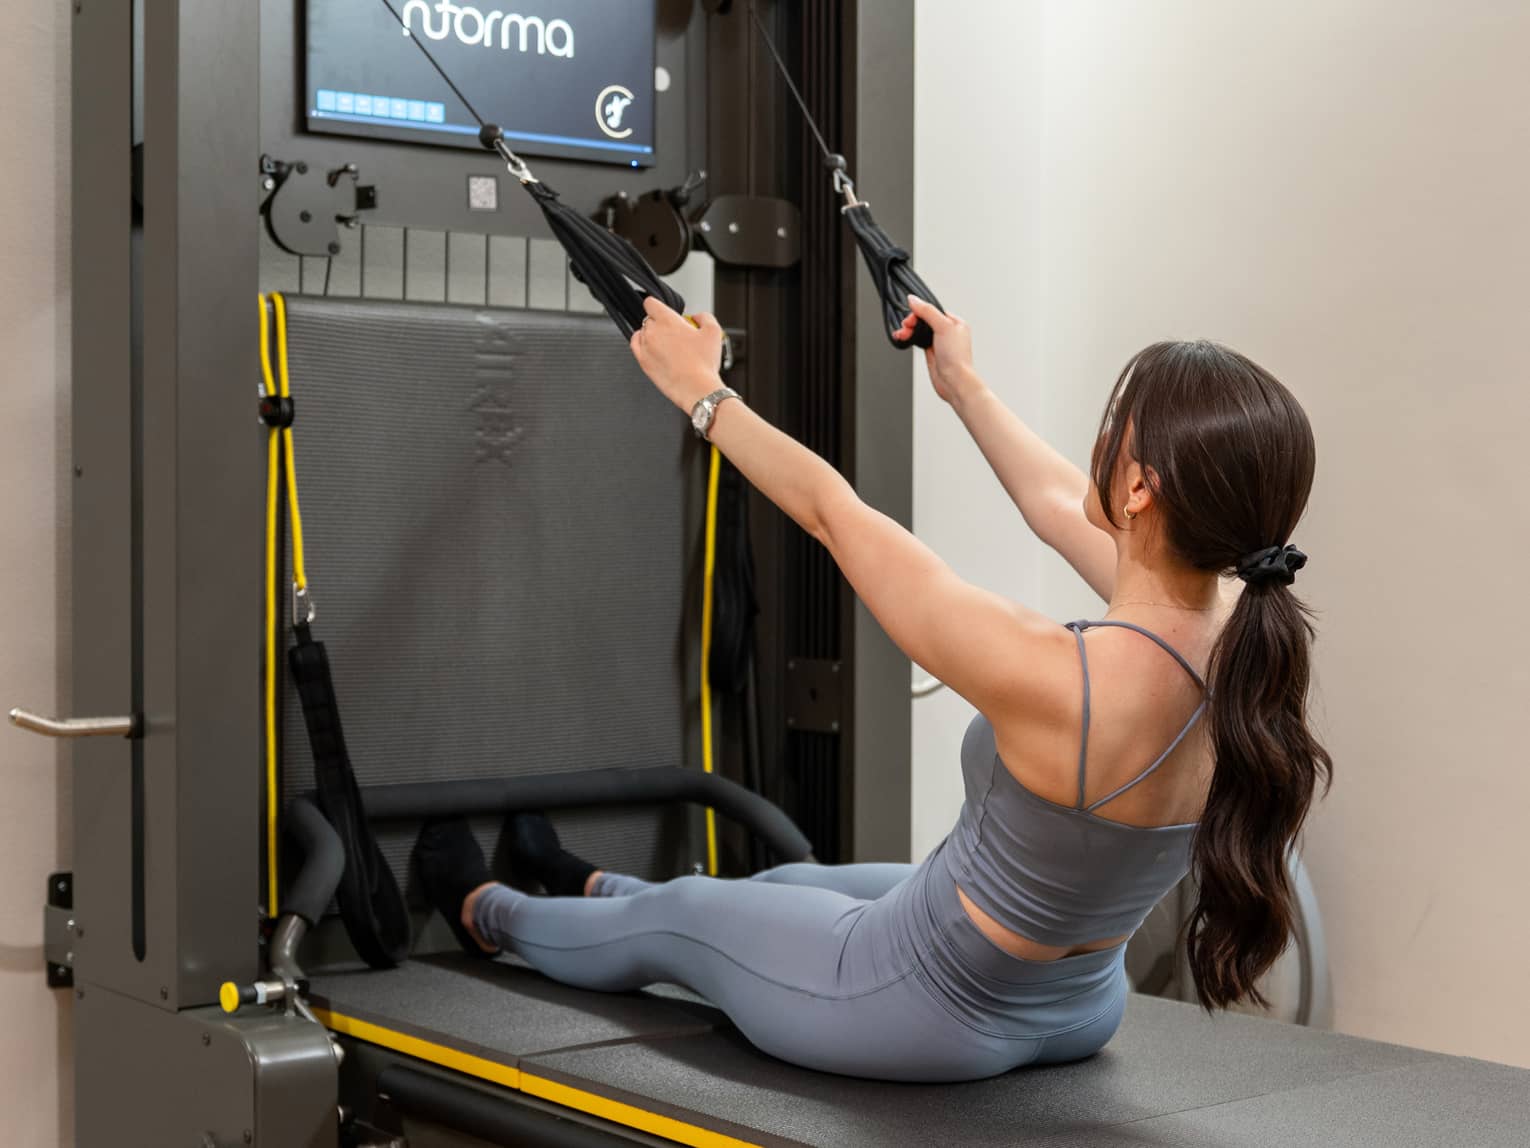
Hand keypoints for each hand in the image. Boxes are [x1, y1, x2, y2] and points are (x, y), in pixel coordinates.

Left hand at [629, 296, 726, 412]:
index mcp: (667, 320)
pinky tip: (652, 348)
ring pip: (643, 332)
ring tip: (668, 345)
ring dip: (653, 335)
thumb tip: (696, 317)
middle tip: (675, 334)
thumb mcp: (714, 331)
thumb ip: (704, 317)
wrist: (696, 388)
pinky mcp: (643, 361)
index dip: (658, 305)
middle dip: (661, 323)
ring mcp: (645, 347)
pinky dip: (642, 343)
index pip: (650, 303)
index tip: (663, 311)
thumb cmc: (704, 363)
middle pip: (649, 319)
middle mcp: (653, 331)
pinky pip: (636, 345)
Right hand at [895, 295, 979, 405]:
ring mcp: (938, 342)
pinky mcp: (931, 352)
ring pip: (919, 330)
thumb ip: (927, 311)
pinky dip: (909, 339)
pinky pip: (917, 341)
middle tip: (905, 327)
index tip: (911, 317)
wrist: (954, 381)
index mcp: (955, 322)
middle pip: (924, 320)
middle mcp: (947, 331)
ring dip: (908, 330)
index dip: (920, 312)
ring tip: (901, 334)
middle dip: (912, 322)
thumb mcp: (943, 327)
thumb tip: (914, 300)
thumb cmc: (957, 357)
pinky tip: (902, 338)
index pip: (933, 310)